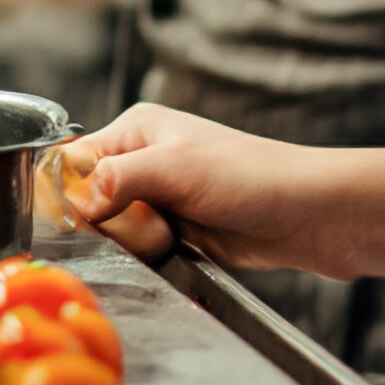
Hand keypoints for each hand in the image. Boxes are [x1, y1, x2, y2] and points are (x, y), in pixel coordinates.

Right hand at [65, 104, 340, 275]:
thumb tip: (73, 199)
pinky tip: (177, 250)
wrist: (310, 215)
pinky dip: (151, 255)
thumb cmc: (252, 177)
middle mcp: (144, 159)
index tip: (97, 215)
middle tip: (155, 222)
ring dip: (136, 242)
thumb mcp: (174, 168)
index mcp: (137, 129)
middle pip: (90, 202)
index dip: (76, 195)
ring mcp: (160, 196)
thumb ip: (116, 179)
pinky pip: (140, 248)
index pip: (73, 162)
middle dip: (115, 223)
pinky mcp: (176, 230)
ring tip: (172, 235)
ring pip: (114, 230)